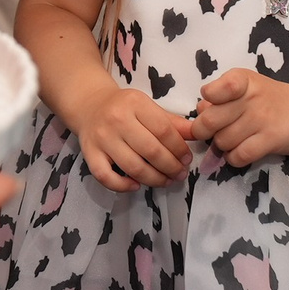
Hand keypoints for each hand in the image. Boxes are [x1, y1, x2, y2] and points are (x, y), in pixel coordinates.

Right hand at [69, 84, 190, 190]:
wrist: (89, 104)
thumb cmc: (124, 108)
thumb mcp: (148, 107)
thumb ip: (172, 122)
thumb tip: (198, 134)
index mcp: (135, 103)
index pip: (164, 130)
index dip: (179, 148)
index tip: (187, 159)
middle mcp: (117, 119)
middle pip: (151, 150)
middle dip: (171, 167)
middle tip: (180, 174)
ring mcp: (101, 138)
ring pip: (132, 166)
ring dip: (154, 179)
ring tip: (166, 181)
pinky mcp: (89, 153)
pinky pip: (105, 176)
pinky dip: (122, 186)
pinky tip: (136, 186)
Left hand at [188, 68, 288, 166]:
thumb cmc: (271, 99)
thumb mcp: (246, 87)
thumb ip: (220, 95)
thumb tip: (200, 109)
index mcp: (242, 79)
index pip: (211, 91)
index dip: (206, 102)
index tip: (214, 105)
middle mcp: (251, 98)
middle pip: (209, 121)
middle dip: (205, 131)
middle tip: (215, 131)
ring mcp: (261, 119)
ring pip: (222, 141)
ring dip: (222, 145)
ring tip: (234, 139)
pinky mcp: (271, 140)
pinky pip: (239, 156)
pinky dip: (234, 158)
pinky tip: (240, 151)